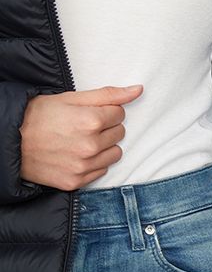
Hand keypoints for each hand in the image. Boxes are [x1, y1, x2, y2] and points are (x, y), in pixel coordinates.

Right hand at [20, 84, 142, 190]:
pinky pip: (102, 170)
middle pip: (119, 133)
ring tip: (81, 140)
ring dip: (103, 147)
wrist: (9, 141)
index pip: (120, 114)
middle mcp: (90, 146)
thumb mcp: (71, 98)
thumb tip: (138, 90)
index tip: (89, 113)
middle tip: (83, 126)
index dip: (106, 112)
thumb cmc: (38, 116)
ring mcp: (84, 166)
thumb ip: (108, 95)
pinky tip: (76, 155)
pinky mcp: (77, 181)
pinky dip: (93, 163)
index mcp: (91, 121)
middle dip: (105, 128)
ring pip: (115, 154)